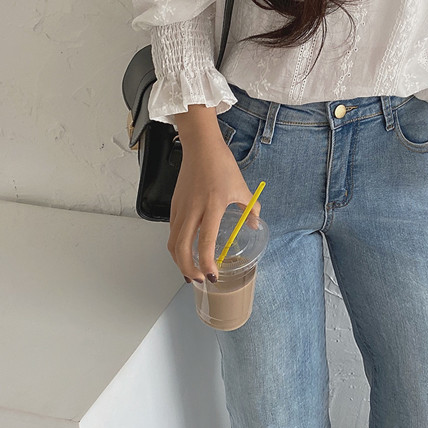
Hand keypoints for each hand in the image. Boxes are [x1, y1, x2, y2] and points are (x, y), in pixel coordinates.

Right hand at [167, 137, 260, 283]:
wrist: (201, 147)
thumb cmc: (221, 165)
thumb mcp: (241, 187)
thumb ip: (250, 208)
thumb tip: (255, 224)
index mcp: (212, 206)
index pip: (205, 241)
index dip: (207, 262)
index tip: (213, 275)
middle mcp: (193, 210)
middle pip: (181, 248)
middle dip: (188, 269)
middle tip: (199, 280)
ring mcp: (181, 208)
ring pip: (173, 242)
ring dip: (180, 261)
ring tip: (191, 271)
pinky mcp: (174, 206)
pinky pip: (172, 232)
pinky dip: (177, 246)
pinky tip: (186, 251)